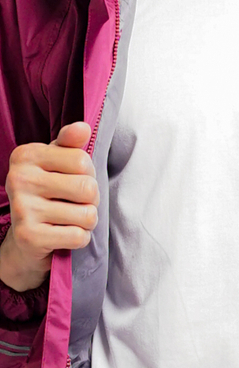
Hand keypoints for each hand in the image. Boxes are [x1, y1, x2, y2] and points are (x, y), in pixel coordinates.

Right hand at [0, 122, 97, 292]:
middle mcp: (18, 179)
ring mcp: (22, 208)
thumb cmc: (48, 194)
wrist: (25, 239)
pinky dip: (80, 238)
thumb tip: (83, 128)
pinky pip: (78, 236)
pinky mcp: (29, 236)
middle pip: (88, 188)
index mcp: (26, 155)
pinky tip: (64, 234)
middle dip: (91, 200)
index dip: (88, 174)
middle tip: (74, 203)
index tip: (71, 180)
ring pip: (87, 214)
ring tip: (69, 219)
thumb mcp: (58, 163)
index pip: (83, 161)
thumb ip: (71, 144)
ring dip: (87, 221)